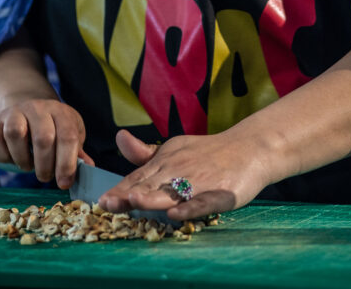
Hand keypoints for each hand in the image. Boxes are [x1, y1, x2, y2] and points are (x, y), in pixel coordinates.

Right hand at [0, 98, 93, 188]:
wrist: (26, 109)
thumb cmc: (52, 127)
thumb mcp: (69, 134)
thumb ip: (77, 152)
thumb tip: (89, 169)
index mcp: (60, 112)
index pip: (68, 136)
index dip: (67, 163)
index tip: (64, 183)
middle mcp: (37, 108)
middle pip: (43, 137)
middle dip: (45, 165)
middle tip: (46, 177)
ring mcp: (14, 113)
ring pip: (16, 134)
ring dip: (23, 159)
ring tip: (29, 165)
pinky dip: (3, 157)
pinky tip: (13, 159)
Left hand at [98, 128, 270, 220]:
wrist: (249, 149)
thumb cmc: (209, 152)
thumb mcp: (174, 148)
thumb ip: (145, 152)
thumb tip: (119, 138)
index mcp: (166, 160)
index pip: (139, 177)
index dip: (121, 189)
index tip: (102, 200)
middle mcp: (180, 169)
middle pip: (151, 184)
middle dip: (129, 194)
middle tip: (108, 204)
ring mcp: (200, 180)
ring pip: (173, 192)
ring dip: (154, 196)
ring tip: (135, 201)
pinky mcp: (220, 192)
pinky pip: (202, 201)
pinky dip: (189, 207)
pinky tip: (176, 213)